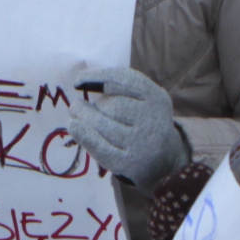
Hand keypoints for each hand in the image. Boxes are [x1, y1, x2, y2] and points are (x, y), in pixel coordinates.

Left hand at [68, 66, 190, 185]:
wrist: (165, 159)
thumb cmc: (145, 122)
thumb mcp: (145, 99)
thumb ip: (121, 87)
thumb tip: (83, 82)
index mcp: (157, 97)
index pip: (125, 80)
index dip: (98, 77)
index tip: (77, 81)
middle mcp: (152, 120)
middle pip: (112, 105)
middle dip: (92, 106)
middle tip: (77, 106)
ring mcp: (140, 143)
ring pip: (102, 124)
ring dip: (84, 117)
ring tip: (75, 114)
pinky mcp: (128, 163)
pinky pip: (100, 147)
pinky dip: (83, 135)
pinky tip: (74, 126)